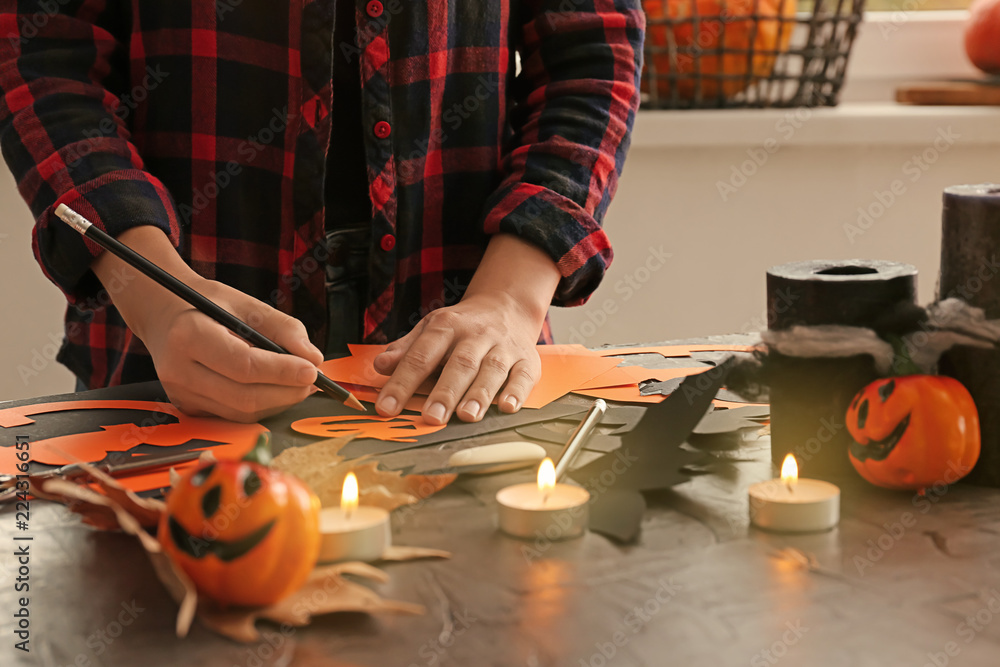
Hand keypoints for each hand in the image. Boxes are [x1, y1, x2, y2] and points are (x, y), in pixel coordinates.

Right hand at [92, 227, 323, 421]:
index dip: (282, 371)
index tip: (312, 370)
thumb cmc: (208, 305)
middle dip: (286, 392)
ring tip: (299, 384)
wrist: (164, 314)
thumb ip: (283, 327)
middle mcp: (178, 370)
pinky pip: (233, 415)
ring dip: (278, 402)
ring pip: (241, 412)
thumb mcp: (246, 303)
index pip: (243, 365)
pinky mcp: (187, 407)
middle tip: (312, 380)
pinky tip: (276, 390)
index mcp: (189, 335)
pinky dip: (261, 406)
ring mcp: (180, 394)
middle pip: (244, 396)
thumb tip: (313, 358)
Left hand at [373, 233, 560, 423]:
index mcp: (447, 326)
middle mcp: (476, 335)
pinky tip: (508, 407)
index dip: (403, 382)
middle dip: (445, 392)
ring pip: (492, 369)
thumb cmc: (463, 326)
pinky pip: (524, 375)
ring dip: (480, 394)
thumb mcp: (431, 329)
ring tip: (467, 416)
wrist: (507, 305)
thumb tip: (380, 365)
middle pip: (460, 363)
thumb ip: (406, 349)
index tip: (387, 408)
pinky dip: (517, 392)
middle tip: (432, 417)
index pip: (421, 355)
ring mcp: (504, 347)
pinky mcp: (527, 359)